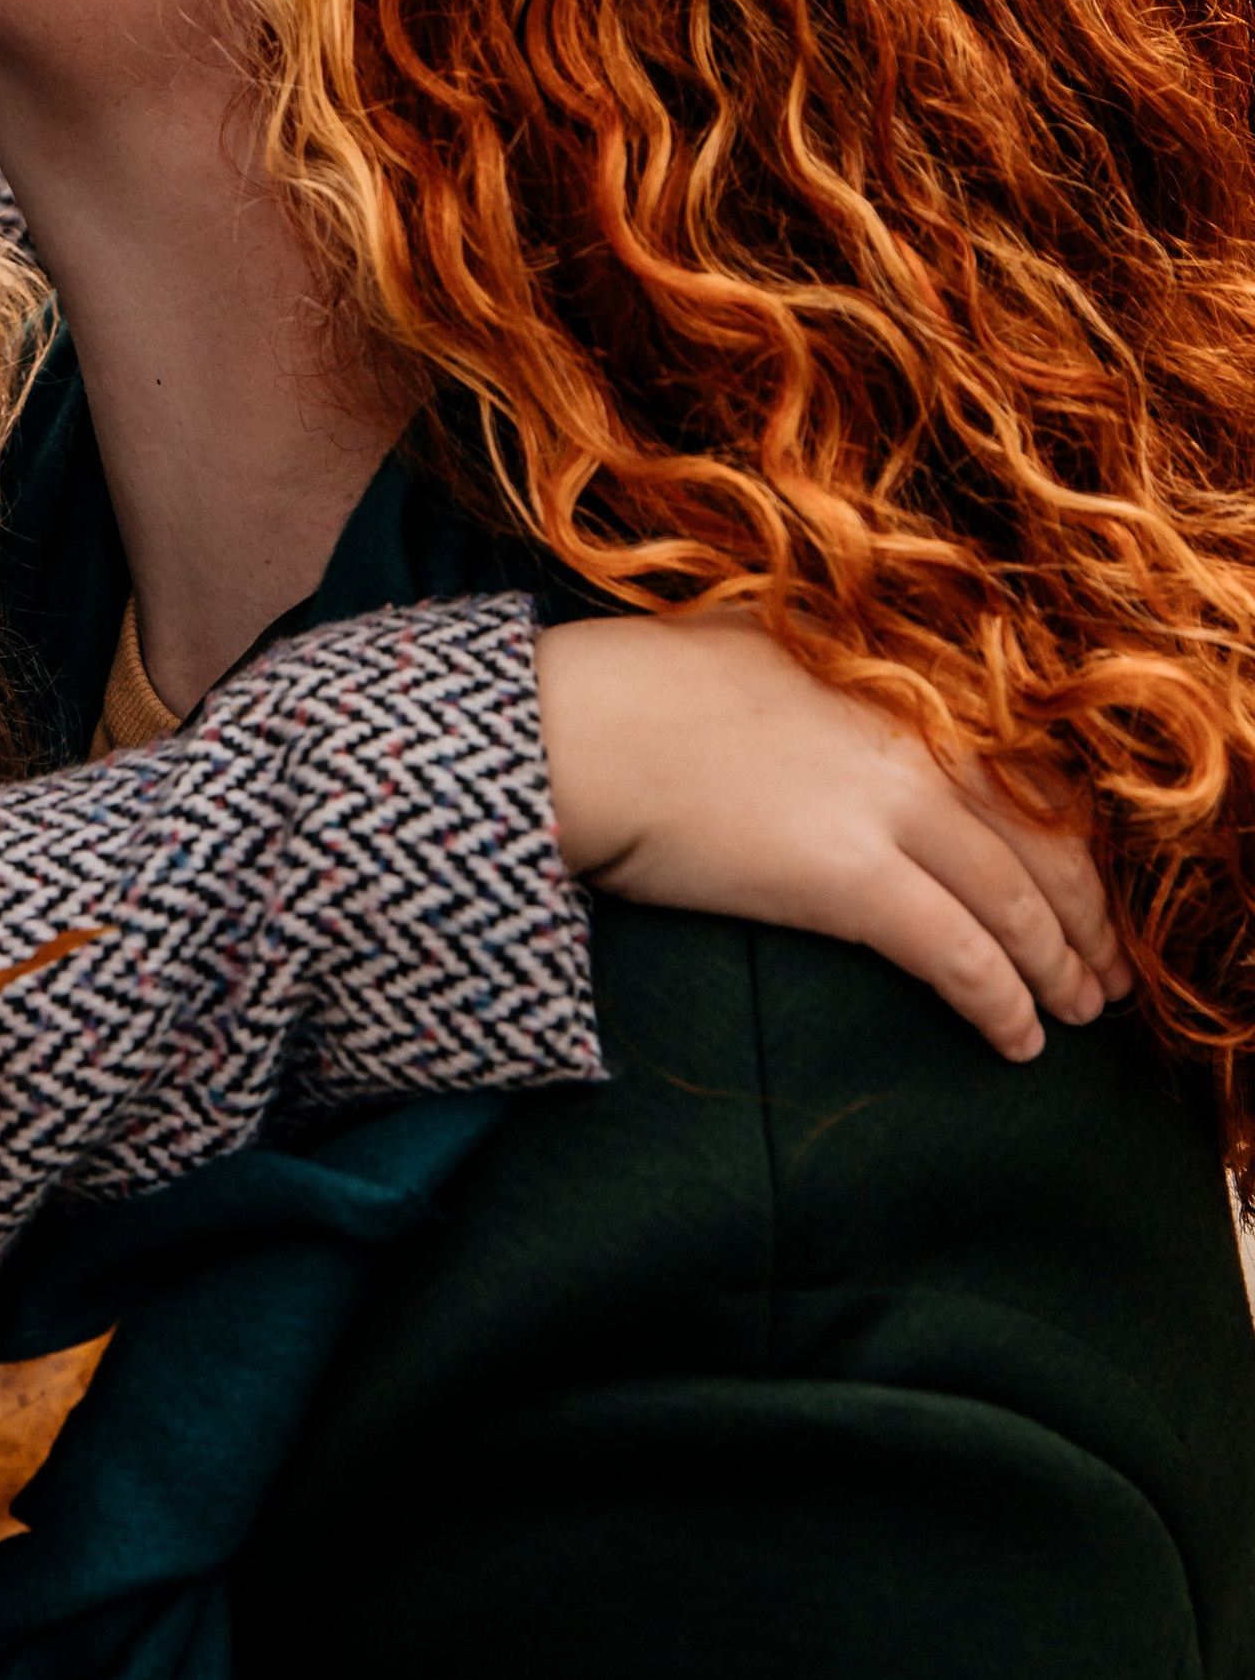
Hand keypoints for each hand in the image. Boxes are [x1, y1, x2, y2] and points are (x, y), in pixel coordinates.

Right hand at [533, 613, 1119, 1062]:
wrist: (575, 729)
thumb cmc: (637, 687)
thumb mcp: (764, 639)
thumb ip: (836, 668)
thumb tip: (854, 689)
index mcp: (904, 679)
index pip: (1029, 765)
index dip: (1071, 836)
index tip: (1086, 886)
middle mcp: (919, 736)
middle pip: (1046, 838)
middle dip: (1087, 915)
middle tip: (1105, 970)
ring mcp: (891, 805)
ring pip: (1019, 901)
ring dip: (1058, 968)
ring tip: (1076, 1013)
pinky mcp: (852, 878)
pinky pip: (961, 955)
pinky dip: (1001, 1002)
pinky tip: (1018, 1040)